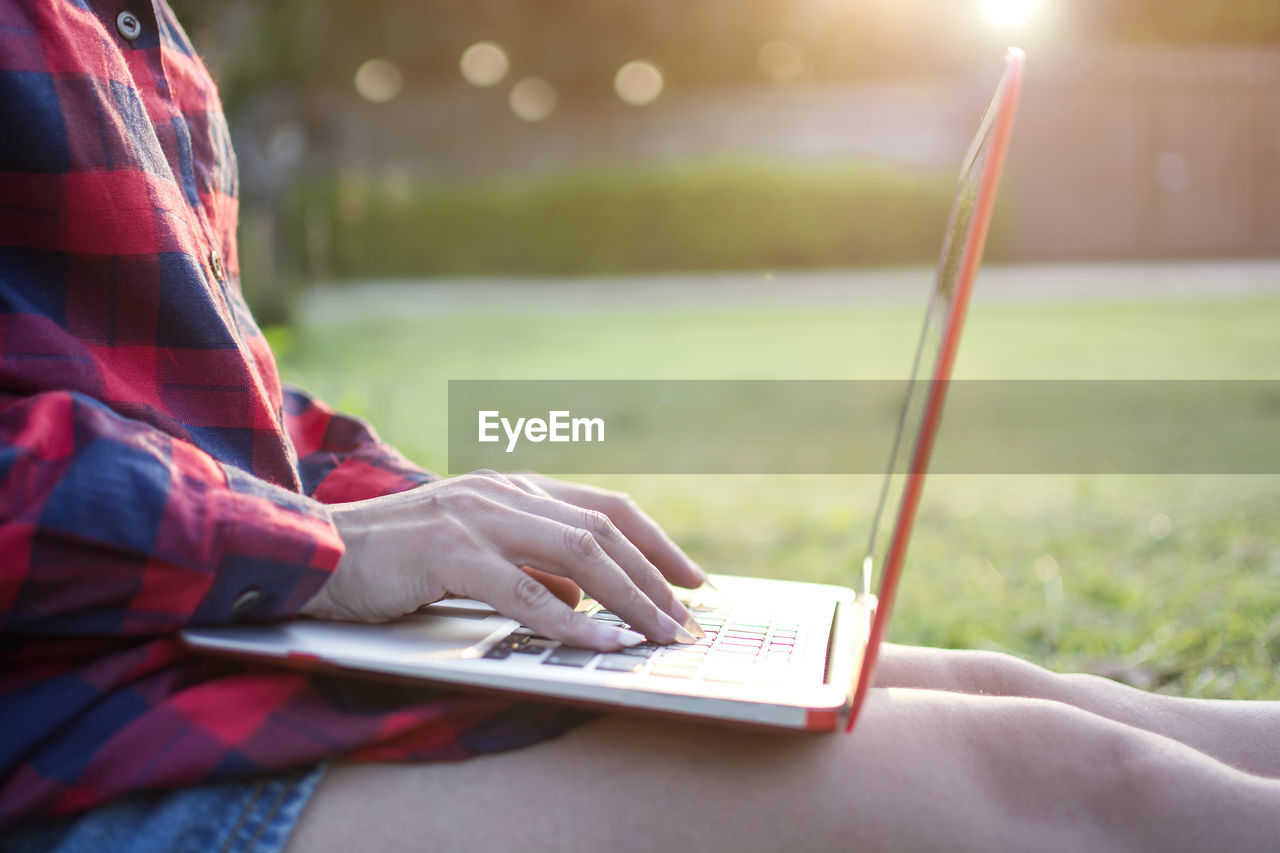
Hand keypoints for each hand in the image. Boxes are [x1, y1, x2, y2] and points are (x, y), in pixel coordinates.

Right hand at [302, 471, 707, 650]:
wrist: (315, 551)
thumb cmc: (395, 558)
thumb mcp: (474, 553)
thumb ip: (529, 566)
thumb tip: (584, 597)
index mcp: (513, 489)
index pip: (604, 507)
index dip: (657, 542)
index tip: (692, 579)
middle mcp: (504, 494)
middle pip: (603, 530)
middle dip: (656, 576)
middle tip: (687, 617)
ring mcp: (477, 518)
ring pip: (577, 556)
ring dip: (628, 598)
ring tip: (659, 634)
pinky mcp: (449, 553)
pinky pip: (524, 591)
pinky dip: (570, 619)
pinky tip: (602, 641)